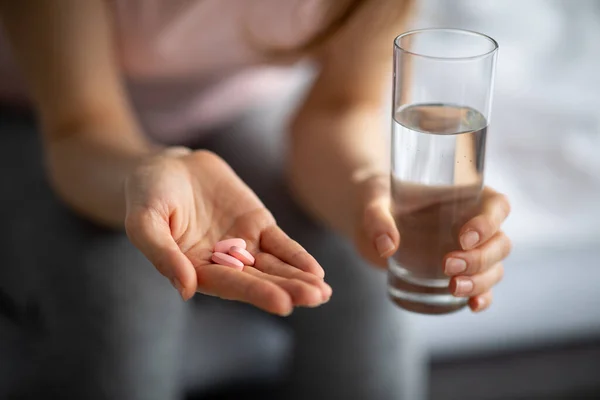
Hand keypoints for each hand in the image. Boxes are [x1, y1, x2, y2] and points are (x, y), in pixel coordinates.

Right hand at [124, 148, 330, 315]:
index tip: (284, 304)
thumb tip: (186, 289)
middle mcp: (223, 263)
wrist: (166, 166)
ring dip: (298, 278)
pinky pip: (280, 242)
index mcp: (195, 269)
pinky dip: (297, 256)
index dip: (257, 294)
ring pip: (274, 266)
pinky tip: (316, 270)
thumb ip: (162, 254)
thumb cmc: (147, 195)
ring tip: (323, 292)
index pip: (230, 285)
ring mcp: (242, 245)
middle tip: (315, 298)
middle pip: (259, 280)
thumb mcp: (144, 221)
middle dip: (288, 289)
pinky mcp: (256, 224)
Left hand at [354, 175, 510, 312]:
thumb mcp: (374, 204)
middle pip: (499, 242)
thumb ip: (377, 219)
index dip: (489, 223)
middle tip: (447, 265)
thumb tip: (386, 246)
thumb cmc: (379, 201)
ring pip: (494, 267)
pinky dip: (483, 297)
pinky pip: (483, 287)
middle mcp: (474, 222)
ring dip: (481, 281)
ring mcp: (470, 250)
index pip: (496, 205)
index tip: (463, 238)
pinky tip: (472, 305)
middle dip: (480, 258)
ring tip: (454, 287)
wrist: (369, 223)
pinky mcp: (459, 272)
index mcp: (464, 195)